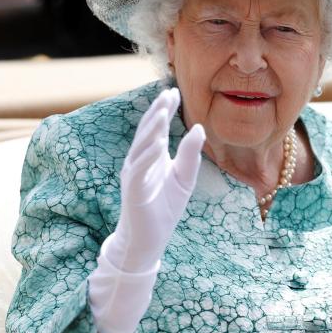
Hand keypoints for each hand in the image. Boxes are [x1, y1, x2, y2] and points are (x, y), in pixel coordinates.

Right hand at [103, 87, 205, 272]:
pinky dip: (148, 155)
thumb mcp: (184, 179)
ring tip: (163, 111)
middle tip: (168, 92)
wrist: (149, 241)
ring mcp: (134, 174)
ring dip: (152, 128)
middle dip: (157, 111)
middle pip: (147, 131)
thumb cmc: (164, 209)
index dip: (164, 110)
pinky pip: (139, 169)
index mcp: (151, 157)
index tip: (174, 92)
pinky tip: (159, 142)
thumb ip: (190, 155)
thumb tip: (199, 128)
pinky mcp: (133, 190)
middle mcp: (139, 161)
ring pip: (141, 146)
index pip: (157, 128)